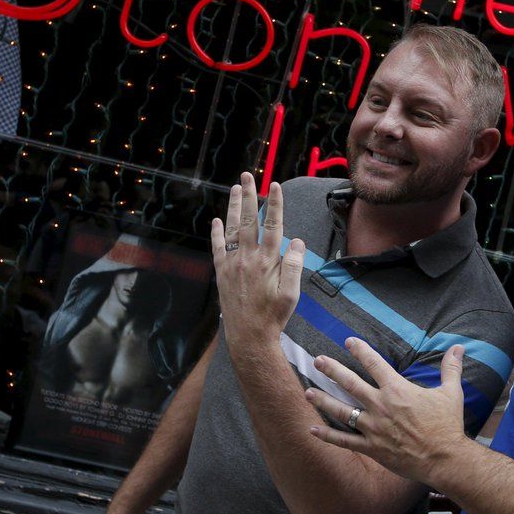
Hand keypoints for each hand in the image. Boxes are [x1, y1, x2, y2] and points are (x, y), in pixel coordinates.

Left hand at [211, 173, 305, 356]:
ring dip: (234, 207)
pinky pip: (218, 247)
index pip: (272, 226)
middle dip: (249, 196)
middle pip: (249, 220)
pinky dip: (217, 232)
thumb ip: (294, 266)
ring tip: (235, 189)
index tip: (274, 186)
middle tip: (247, 176)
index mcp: (267, 261)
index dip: (274, 204)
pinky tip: (218, 220)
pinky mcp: (221, 273)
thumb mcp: (292, 294)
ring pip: (232, 229)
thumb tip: (296, 241)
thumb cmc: (273, 315)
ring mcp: (232, 264)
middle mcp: (247, 258)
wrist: (248, 336)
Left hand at [305, 338, 469, 482]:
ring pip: (341, 411)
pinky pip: (344, 441)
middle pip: (350, 383)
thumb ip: (451, 368)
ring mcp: (373, 427)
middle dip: (332, 370)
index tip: (348, 341)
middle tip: (317, 360)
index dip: (360, 350)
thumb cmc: (448, 425)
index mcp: (397, 390)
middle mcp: (380, 405)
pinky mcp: (371, 447)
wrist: (445, 458)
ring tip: (307, 392)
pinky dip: (327, 436)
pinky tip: (312, 430)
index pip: (374, 364)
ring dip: (323, 400)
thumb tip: (459, 347)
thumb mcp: (452, 393)